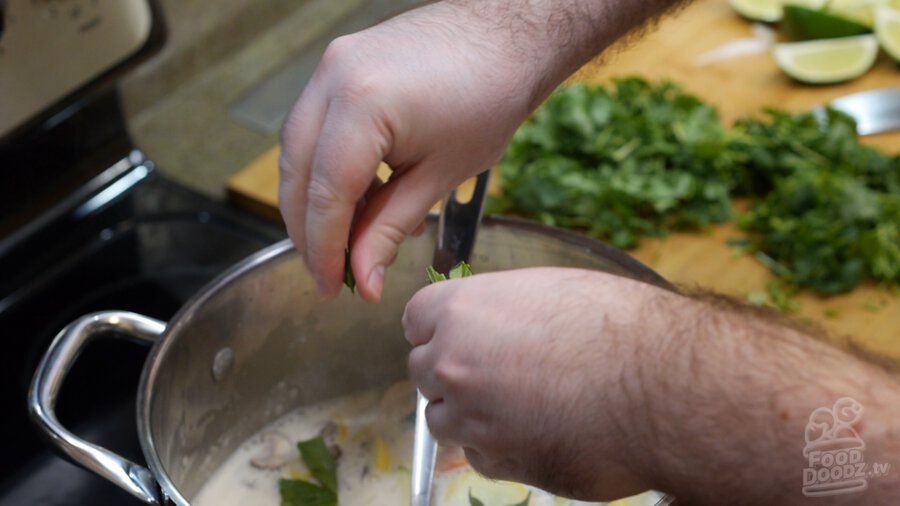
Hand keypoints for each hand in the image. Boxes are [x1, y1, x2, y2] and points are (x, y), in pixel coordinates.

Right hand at [278, 2, 542, 301]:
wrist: (508, 33)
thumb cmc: (490, 94)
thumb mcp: (439, 174)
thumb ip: (390, 229)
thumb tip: (363, 278)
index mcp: (361, 106)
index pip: (325, 195)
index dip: (324, 250)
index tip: (332, 288)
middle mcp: (333, 79)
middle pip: (298, 173)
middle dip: (309, 230)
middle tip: (331, 274)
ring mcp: (332, 67)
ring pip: (299, 151)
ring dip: (317, 201)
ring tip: (351, 242)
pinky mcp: (341, 65)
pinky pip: (319, 126)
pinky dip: (331, 168)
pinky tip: (363, 201)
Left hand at [403, 267, 679, 499]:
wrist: (661, 389)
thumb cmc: (620, 328)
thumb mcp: (552, 290)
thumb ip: (504, 309)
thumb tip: (495, 322)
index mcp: (461, 311)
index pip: (415, 320)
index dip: (440, 327)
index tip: (457, 334)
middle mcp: (452, 364)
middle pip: (423, 370)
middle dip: (453, 371)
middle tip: (498, 372)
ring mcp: (470, 419)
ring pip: (444, 419)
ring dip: (471, 413)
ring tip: (523, 404)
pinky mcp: (498, 464)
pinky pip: (480, 455)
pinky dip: (500, 447)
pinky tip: (541, 431)